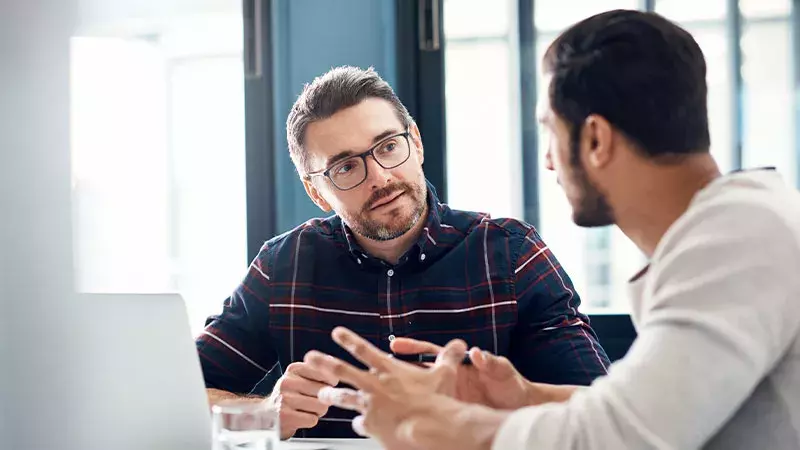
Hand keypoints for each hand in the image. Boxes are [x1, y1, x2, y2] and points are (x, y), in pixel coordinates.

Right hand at [267, 362, 338, 438]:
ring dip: (317, 412)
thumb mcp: (300, 378)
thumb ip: (319, 372)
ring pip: (321, 406)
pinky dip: (310, 421)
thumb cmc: (290, 396)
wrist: (267, 414)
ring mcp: (284, 399)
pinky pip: (312, 420)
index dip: (330, 383)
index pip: (325, 373)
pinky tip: (299, 418)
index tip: (324, 386)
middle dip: (323, 400)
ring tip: (305, 410)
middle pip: (324, 391)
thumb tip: (337, 374)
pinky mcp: (284, 416)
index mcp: (294, 369)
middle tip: (311, 401)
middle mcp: (287, 381)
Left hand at [305, 327, 508, 449]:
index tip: (336, 333)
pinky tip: (359, 426)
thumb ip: (449, 358)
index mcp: (389, 370)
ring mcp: (370, 406)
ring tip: (321, 395)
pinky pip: (360, 424)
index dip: (348, 339)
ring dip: (331, 396)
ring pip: (343, 398)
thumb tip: (460, 345)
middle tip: (310, 357)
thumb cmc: (437, 401)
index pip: (364, 349)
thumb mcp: (445, 374)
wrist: (431, 427)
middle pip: (342, 370)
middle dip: (324, 363)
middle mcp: (375, 386)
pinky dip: (360, 424)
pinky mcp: (371, 426)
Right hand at [390, 337, 540, 408]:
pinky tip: (402, 420)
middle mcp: (449, 380)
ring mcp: (448, 397)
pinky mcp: (451, 414)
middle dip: (396, 371)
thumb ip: (491, 362)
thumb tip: (478, 353)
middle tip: (376, 369)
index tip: (396, 345)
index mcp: (458, 365)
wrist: (520, 409)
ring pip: (420, 394)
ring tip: (380, 397)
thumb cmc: (512, 386)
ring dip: (402, 394)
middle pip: (417, 373)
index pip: (430, 353)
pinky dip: (417, 415)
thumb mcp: (503, 371)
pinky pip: (430, 414)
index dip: (412, 348)